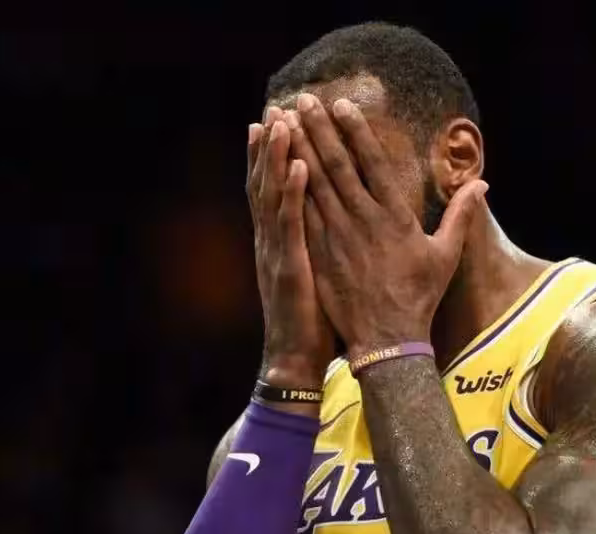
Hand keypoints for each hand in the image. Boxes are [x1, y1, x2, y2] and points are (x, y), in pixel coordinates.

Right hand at [247, 107, 335, 387]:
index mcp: (279, 243)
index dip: (270, 157)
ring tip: (281, 123)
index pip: (271, 191)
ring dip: (275, 158)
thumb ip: (315, 248)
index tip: (275, 122)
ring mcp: (277, 254)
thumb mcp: (311, 278)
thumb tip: (329, 227)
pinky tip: (298, 168)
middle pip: (265, 184)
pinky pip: (290, 226)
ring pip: (271, 197)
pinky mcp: (289, 269)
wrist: (295, 362)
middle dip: (268, 146)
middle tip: (273, 109)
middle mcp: (272, 242)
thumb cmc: (311, 323)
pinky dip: (291, 194)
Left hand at [287, 94, 487, 357]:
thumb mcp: (446, 256)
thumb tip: (482, 184)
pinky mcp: (319, 256)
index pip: (372, 164)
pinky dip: (289, 190)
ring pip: (313, 186)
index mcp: (395, 217)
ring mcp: (337, 239)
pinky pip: (301, 216)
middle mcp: (363, 222)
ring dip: (297, 152)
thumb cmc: (418, 298)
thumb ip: (461, 216)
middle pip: (336, 166)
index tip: (341, 105)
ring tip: (283, 124)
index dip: (355, 132)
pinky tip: (277, 169)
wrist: (387, 340)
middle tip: (302, 100)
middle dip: (318, 130)